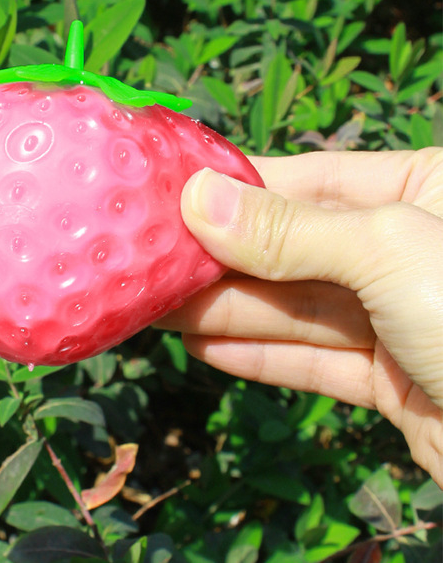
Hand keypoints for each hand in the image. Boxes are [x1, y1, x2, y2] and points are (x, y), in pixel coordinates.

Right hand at [158, 148, 442, 485]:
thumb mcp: (388, 249)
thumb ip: (288, 229)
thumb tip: (196, 198)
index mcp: (422, 191)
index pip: (307, 180)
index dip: (235, 189)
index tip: (167, 198)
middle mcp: (407, 249)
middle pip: (292, 247)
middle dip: (220, 257)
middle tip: (146, 262)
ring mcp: (400, 319)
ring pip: (295, 306)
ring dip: (226, 309)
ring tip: (157, 307)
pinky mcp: (396, 383)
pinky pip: (314, 360)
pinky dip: (258, 355)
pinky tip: (201, 346)